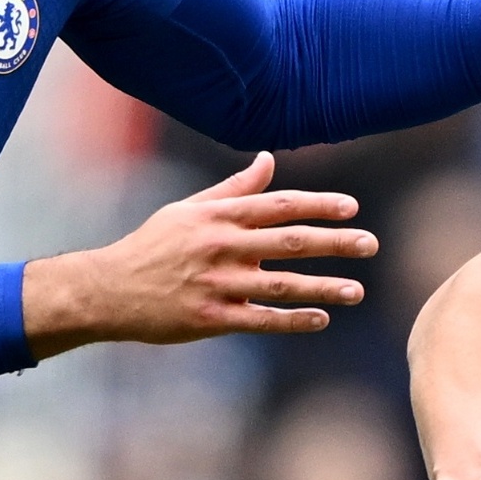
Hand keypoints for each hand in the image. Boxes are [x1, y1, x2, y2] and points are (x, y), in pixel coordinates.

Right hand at [22, 153, 372, 352]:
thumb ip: (234, 188)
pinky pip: (261, 320)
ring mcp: (217, 284)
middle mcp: (221, 246)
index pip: (278, 205)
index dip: (318, 205)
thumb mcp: (188, 209)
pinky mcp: (211, 318)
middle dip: (335, 243)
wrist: (109, 290)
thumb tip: (268, 159)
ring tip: (358, 291)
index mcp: (218, 216)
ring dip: (323, 288)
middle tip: (371, 245)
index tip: (352, 208)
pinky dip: (293, 320)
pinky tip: (321, 320)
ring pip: (281, 284)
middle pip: (290, 242)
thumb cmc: (152, 246)